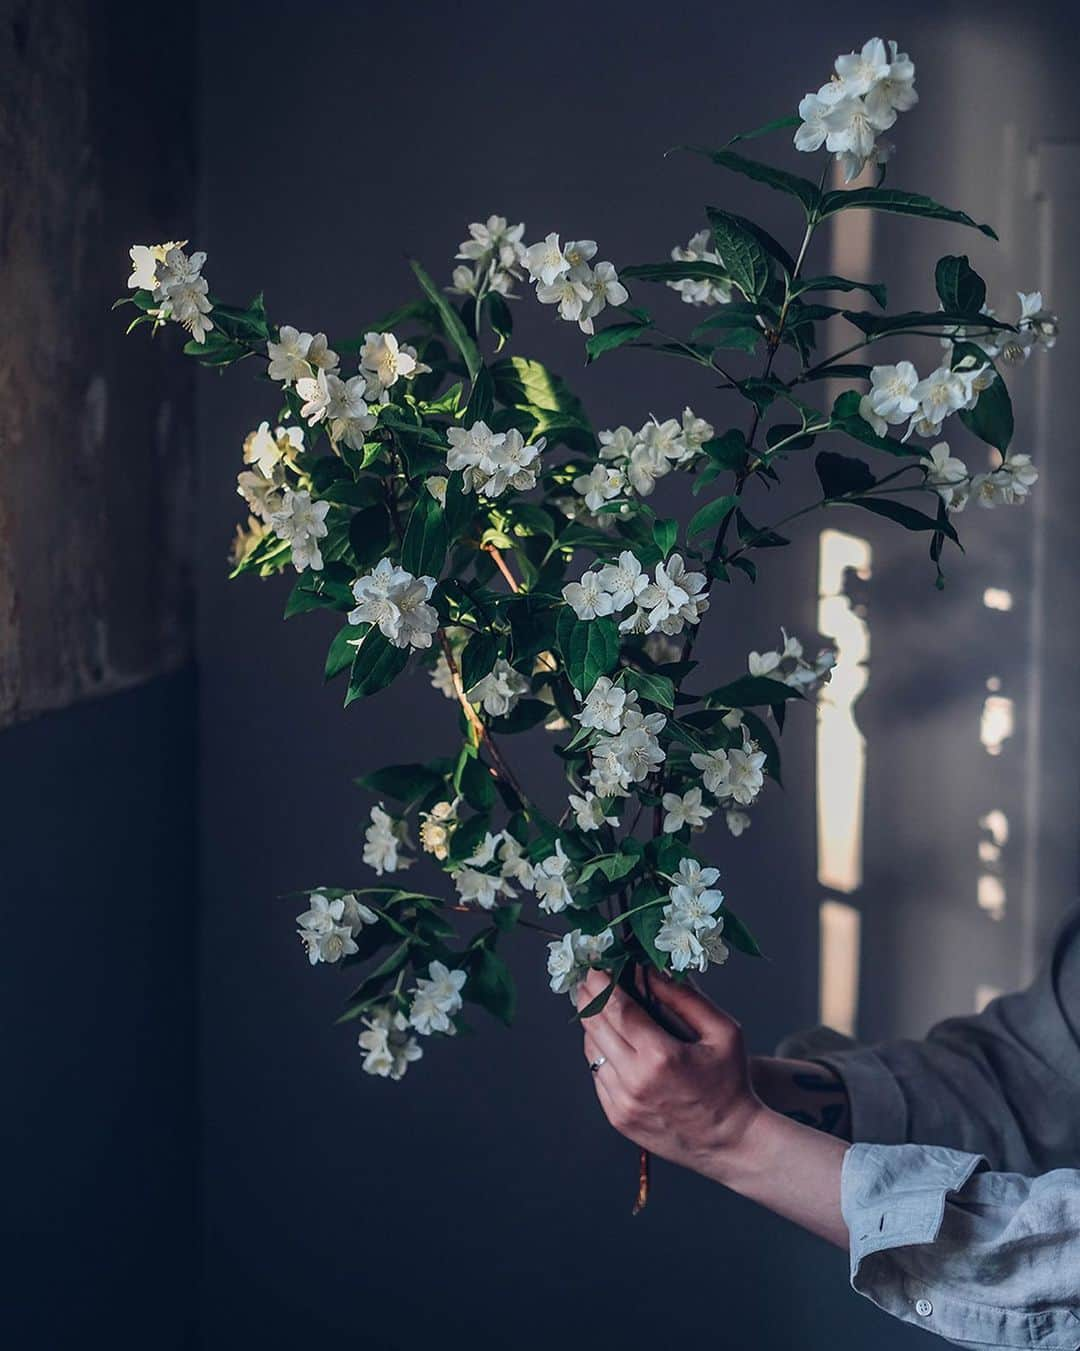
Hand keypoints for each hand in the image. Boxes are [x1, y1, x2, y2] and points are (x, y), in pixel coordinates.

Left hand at [577, 968, 764, 1182]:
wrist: (729, 1142)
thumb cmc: (730, 1082)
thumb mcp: (723, 1032)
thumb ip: (686, 998)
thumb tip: (651, 970)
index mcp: (661, 1057)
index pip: (617, 1009)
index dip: (601, 984)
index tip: (595, 967)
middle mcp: (635, 1081)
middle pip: (596, 1027)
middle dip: (590, 998)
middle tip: (591, 980)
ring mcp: (622, 1103)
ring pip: (592, 1050)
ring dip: (593, 1025)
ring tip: (601, 1007)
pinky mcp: (617, 1117)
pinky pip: (597, 1074)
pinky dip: (600, 1052)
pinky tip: (612, 1040)